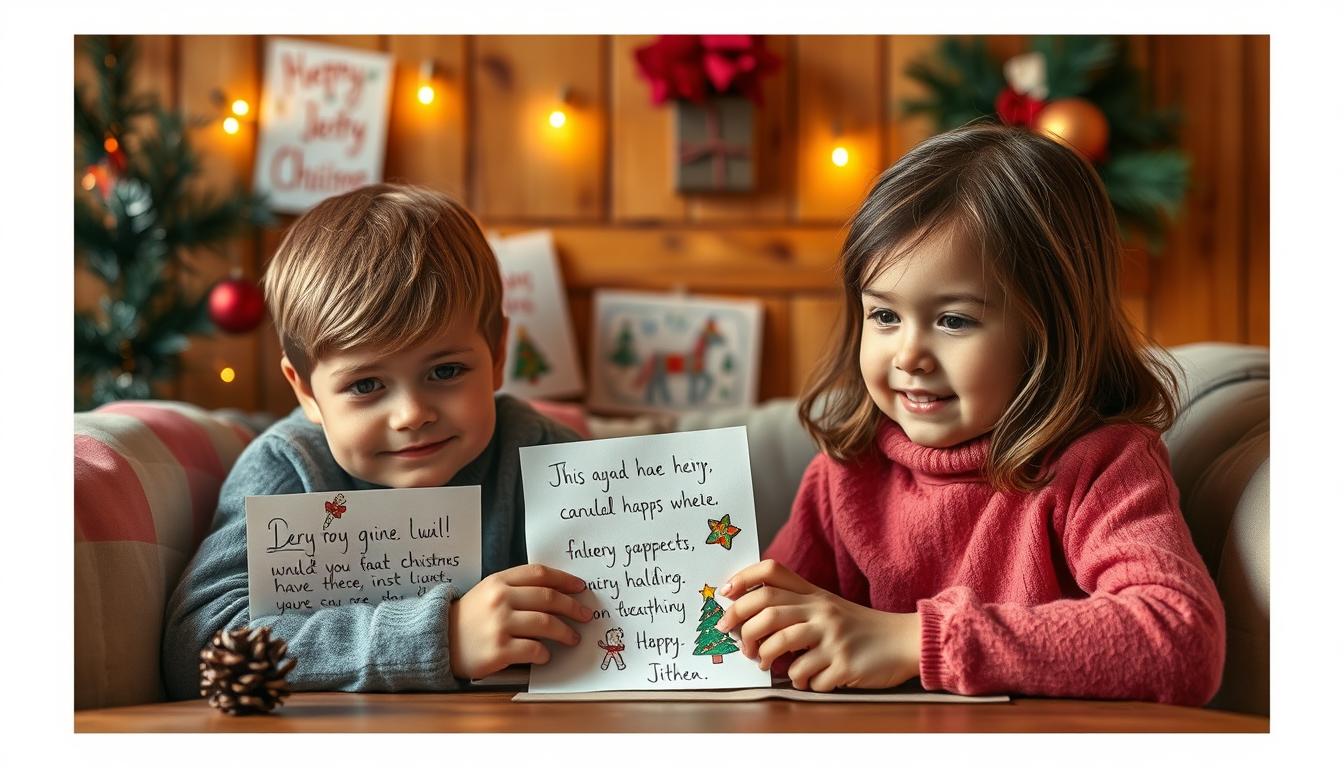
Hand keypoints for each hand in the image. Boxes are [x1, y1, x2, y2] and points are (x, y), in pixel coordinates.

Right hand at [448, 564, 591, 679]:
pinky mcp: (499, 649)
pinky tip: (547, 655)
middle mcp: (500, 599)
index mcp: (499, 581)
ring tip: (573, 638)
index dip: (565, 579)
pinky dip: (545, 653)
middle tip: (586, 616)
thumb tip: (558, 593)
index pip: (540, 574)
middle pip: (549, 598)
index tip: (581, 588)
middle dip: (573, 607)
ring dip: (566, 632)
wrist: (440, 640)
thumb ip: (517, 587)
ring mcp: (499, 624)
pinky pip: (534, 649)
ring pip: (546, 624)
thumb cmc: (470, 617)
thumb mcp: (488, 592)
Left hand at [716, 559, 920, 691]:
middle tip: (739, 644)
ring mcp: (832, 636)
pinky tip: (809, 680)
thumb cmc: (857, 628)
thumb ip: (795, 607)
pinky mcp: (844, 663)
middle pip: (767, 609)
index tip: (724, 595)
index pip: (772, 572)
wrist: (902, 641)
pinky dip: (802, 682)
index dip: (743, 579)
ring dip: (766, 658)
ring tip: (766, 665)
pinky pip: (808, 676)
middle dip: (742, 628)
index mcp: (814, 594)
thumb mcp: (827, 607)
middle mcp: (821, 610)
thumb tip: (748, 620)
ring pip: (780, 643)